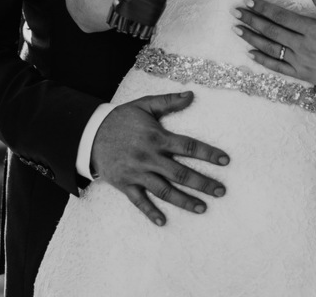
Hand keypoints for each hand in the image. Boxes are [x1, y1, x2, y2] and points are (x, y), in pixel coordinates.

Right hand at [91, 91, 229, 226]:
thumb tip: (191, 95)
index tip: (225, 161)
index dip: (208, 153)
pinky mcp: (125, 184)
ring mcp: (137, 173)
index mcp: (157, 138)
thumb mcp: (144, 105)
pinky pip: (139, 201)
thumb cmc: (121, 119)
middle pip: (181, 173)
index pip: (188, 147)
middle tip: (221, 191)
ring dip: (184, 200)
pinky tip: (163, 222)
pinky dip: (150, 212)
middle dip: (203, 183)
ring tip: (203, 208)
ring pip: (164, 190)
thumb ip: (168, 101)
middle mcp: (149, 157)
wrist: (90, 134)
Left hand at [233, 0, 315, 99]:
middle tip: (234, 12)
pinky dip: (263, 60)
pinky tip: (251, 53)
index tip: (249, 1)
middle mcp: (303, 46)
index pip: (282, 16)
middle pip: (271, 30)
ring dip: (252, 37)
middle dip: (251, 20)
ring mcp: (300, 62)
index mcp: (313, 30)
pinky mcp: (301, 75)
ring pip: (270, 48)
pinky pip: (277, 67)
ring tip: (236, 29)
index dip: (264, 8)